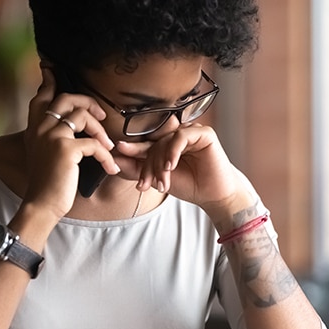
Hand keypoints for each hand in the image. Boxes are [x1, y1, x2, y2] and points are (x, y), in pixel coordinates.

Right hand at [22, 64, 119, 221]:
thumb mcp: (43, 154)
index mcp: (35, 129)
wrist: (42, 204)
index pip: (41, 98)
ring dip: (100, 131)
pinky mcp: (67, 149)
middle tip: (101, 116)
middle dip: (88, 102)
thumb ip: (50, 136)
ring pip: (82, 116)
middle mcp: (41, 128)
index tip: (51, 68)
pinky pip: (94, 144)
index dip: (49, 82)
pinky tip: (110, 168)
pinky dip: (106, 157)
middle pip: (66, 99)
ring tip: (107, 147)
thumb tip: (68, 125)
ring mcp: (53, 137)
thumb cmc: (48, 182)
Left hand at [114, 123, 254, 217]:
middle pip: (153, 143)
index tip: (117, 155)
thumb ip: (138, 168)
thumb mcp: (158, 178)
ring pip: (165, 141)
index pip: (146, 144)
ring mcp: (191, 132)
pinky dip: (173, 151)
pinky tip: (171, 166)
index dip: (132, 151)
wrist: (213, 196)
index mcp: (167, 143)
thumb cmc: (189, 185)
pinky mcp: (204, 133)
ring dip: (160, 163)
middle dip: (147, 165)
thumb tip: (114, 159)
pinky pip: (181, 136)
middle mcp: (177, 135)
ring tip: (161, 181)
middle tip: (144, 184)